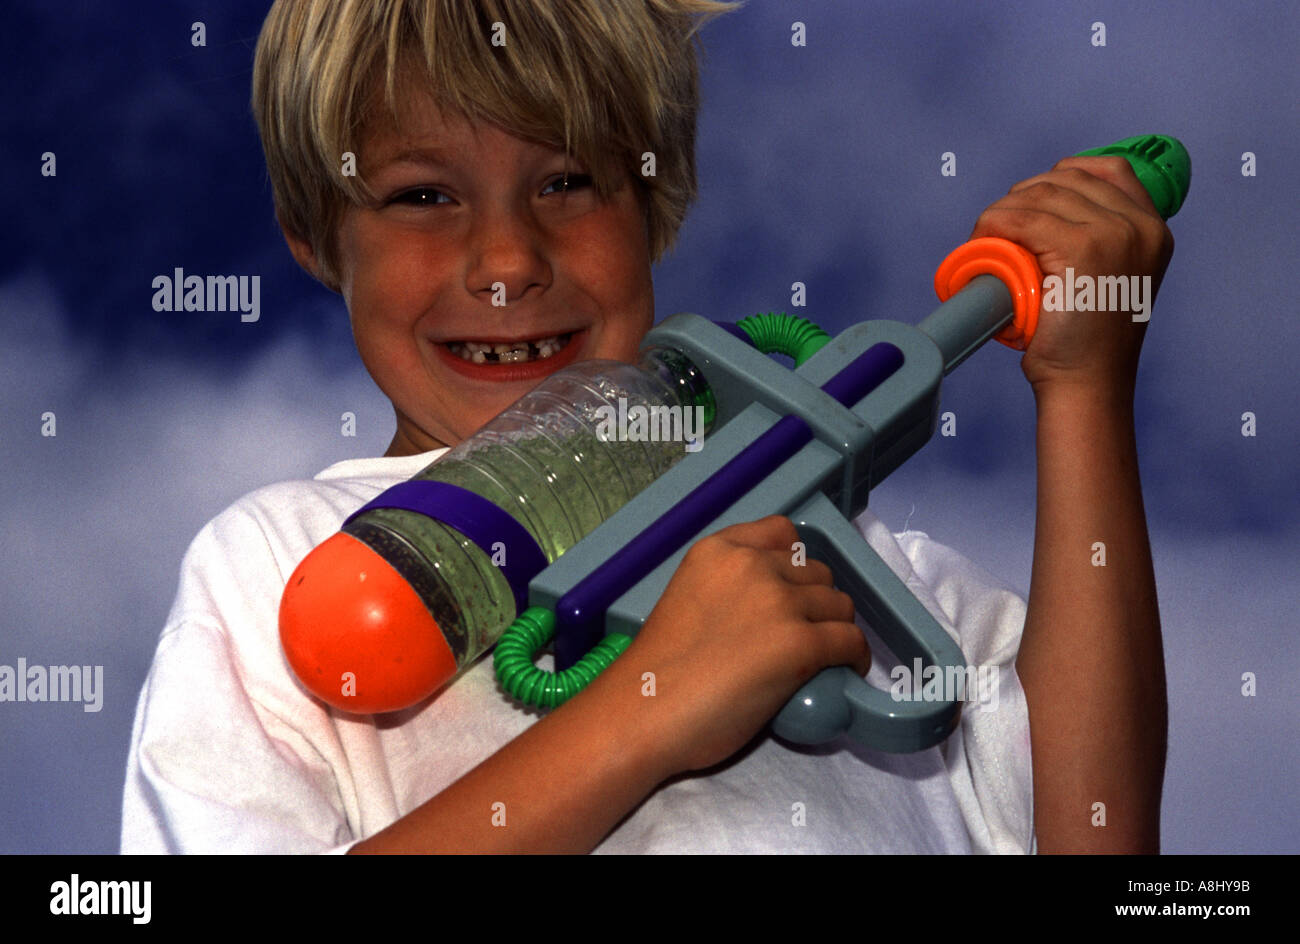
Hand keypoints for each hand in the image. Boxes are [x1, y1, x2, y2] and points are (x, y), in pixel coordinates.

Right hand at [603, 515, 868, 775]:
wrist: (643, 712)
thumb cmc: (654, 672)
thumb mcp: (687, 597)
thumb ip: (726, 588)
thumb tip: (767, 608)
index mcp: (718, 550)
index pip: (782, 533)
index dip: (795, 564)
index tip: (791, 589)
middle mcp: (752, 565)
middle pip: (817, 572)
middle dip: (815, 601)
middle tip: (804, 633)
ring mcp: (779, 601)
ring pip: (839, 604)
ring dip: (835, 628)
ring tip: (823, 656)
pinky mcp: (800, 643)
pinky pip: (851, 641)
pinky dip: (854, 657)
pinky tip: (847, 670)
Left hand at [970, 156, 1173, 393]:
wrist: (1086, 384)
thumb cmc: (1084, 343)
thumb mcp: (1107, 280)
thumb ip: (1096, 243)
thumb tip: (1041, 209)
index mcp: (1153, 229)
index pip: (1108, 170)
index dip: (1061, 175)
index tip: (1029, 200)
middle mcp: (1141, 226)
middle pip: (1065, 179)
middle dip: (1021, 198)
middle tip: (996, 232)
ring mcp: (1115, 233)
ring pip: (1038, 195)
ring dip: (1001, 213)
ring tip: (986, 243)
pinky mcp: (1083, 247)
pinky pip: (1021, 218)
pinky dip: (993, 225)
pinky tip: (981, 244)